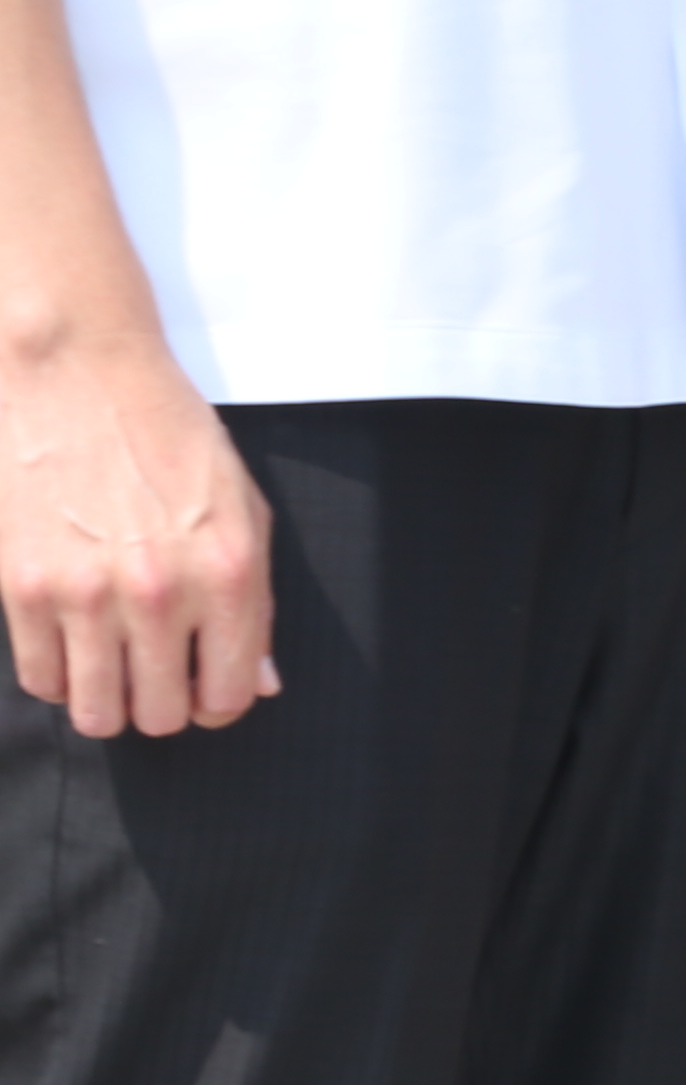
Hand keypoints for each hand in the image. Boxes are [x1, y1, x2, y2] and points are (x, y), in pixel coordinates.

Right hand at [0, 308, 271, 735]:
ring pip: (95, 712)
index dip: (218, 702)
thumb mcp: (241, 508)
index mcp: (228, 574)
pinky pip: (39, 678)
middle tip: (151, 672)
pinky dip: (56, 673)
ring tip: (108, 663)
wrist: (73, 368)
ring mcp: (85, 593)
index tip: (201, 687)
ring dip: (105, 699)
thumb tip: (263, 682)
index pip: (232, 694)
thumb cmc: (164, 431)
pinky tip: (69, 639)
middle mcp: (160, 593)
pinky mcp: (19, 585)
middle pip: (160, 716)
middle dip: (160, 704)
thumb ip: (255, 604)